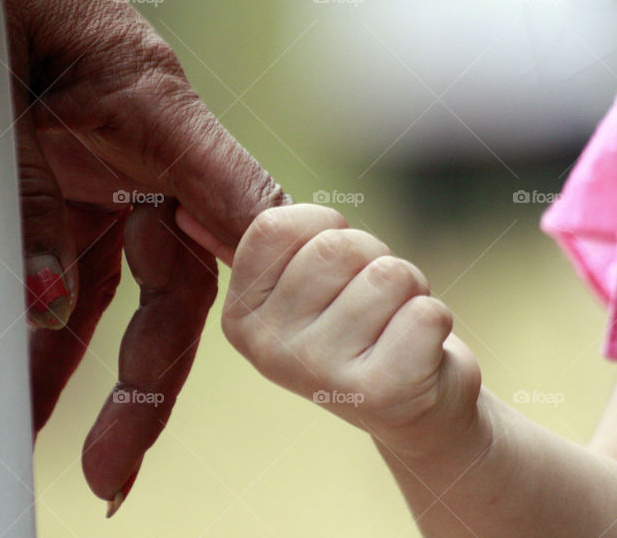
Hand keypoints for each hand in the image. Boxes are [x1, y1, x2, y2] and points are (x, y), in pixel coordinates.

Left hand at [0, 0, 287, 513]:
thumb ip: (31, 203)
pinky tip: (33, 377)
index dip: (273, 290)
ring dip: (90, 368)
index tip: (292, 361)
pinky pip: (76, 269)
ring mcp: (115, 177)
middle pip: (178, 286)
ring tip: (69, 447)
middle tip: (116, 465)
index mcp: (161, 121)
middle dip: (149, 380)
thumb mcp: (3, 96)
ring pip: (123, 291)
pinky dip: (56, 325)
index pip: (241, 218)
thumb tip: (45, 306)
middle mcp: (152, 159)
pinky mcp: (76, 186)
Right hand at [218, 205, 481, 459]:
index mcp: (240, 319)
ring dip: (409, 289)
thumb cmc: (360, 327)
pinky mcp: (382, 393)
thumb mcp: (301, 288)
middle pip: (338, 246)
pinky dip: (434, 320)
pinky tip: (418, 352)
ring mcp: (321, 375)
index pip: (279, 224)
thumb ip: (258, 250)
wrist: (416, 407)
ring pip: (389, 274)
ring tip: (395, 327)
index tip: (334, 271)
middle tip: (373, 306)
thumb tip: (182, 210)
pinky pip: (426, 311)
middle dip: (374, 260)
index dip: (326, 230)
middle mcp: (269, 351)